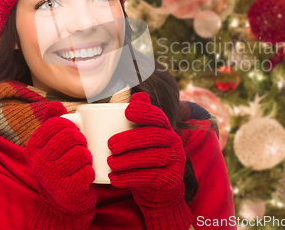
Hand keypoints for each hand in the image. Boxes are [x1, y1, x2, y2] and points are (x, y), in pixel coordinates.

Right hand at [24, 102, 96, 228]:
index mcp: (32, 147)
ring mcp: (51, 178)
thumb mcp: (52, 141)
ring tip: (82, 162)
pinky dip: (91, 172)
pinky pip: (88, 171)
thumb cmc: (60, 161)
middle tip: (80, 147)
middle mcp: (38, 163)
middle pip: (71, 136)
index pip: (57, 123)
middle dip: (81, 140)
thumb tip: (55, 104)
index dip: (71, 125)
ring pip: (81, 153)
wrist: (64, 197)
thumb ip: (53, 120)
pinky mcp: (66, 191)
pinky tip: (83, 176)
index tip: (72, 133)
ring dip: (87, 157)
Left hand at [107, 93, 191, 229]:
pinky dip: (130, 178)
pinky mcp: (171, 179)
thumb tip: (137, 94)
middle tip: (110, 144)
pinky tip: (114, 178)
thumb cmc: (144, 156)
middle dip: (130, 139)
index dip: (145, 112)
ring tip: (110, 162)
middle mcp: (174, 142)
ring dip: (128, 160)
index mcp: (166, 128)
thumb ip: (140, 116)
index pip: (158, 117)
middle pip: (154, 136)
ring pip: (152, 157)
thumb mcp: (142, 136)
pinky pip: (150, 177)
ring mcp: (175, 161)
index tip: (127, 111)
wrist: (158, 190)